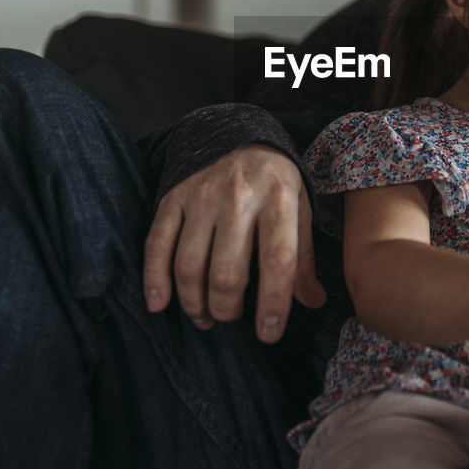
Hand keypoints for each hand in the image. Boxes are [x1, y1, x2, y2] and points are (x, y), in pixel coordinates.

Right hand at [142, 144, 326, 341]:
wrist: (237, 134)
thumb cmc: (275, 182)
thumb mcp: (300, 208)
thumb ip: (304, 256)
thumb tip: (313, 302)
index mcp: (279, 199)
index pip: (278, 260)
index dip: (273, 303)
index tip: (268, 334)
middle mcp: (239, 198)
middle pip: (228, 272)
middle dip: (227, 310)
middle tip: (230, 319)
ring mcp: (201, 197)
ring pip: (190, 265)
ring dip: (194, 303)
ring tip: (204, 317)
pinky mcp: (173, 197)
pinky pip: (158, 244)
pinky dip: (155, 280)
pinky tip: (160, 304)